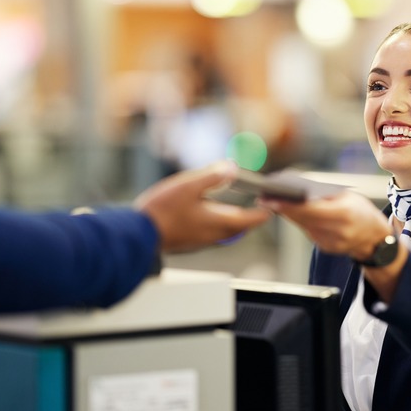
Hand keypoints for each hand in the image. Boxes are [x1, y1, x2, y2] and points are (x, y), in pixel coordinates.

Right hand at [134, 161, 270, 252]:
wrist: (137, 234)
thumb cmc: (162, 211)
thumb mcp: (189, 185)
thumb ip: (212, 176)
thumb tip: (232, 168)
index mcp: (220, 222)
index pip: (252, 219)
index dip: (265, 210)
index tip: (272, 203)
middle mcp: (214, 235)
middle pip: (241, 227)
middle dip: (251, 216)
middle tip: (257, 205)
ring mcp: (201, 241)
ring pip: (226, 232)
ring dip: (234, 220)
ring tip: (235, 207)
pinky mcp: (190, 242)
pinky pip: (212, 234)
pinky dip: (218, 223)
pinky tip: (208, 213)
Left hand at [259, 190, 389, 259]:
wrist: (375, 240)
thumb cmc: (362, 212)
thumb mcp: (349, 197)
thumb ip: (325, 194)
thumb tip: (299, 189)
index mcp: (344, 214)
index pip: (310, 209)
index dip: (289, 205)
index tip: (272, 199)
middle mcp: (337, 230)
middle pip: (302, 218)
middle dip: (282, 208)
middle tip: (264, 199)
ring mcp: (330, 242)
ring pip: (302, 225)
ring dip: (287, 214)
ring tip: (272, 202)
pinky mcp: (325, 248)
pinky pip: (308, 231)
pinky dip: (300, 222)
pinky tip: (290, 213)